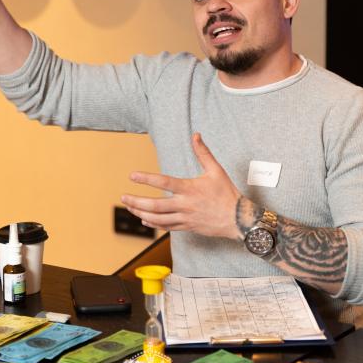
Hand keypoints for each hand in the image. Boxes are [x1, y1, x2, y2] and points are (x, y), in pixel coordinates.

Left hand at [121, 133, 239, 238]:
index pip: (164, 182)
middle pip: (155, 205)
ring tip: (130, 207)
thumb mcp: (216, 170)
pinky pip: (166, 227)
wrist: (238, 219)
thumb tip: (195, 135)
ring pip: (158, 218)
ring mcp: (185, 218)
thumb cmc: (227, 193)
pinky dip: (153, 223)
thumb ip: (203, 152)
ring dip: (141, 213)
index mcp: (189, 189)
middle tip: (123, 197)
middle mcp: (185, 204)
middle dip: (137, 201)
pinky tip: (145, 219)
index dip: (146, 178)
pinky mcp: (187, 227)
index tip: (132, 175)